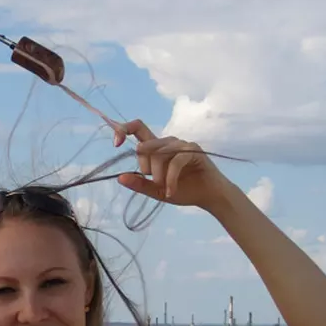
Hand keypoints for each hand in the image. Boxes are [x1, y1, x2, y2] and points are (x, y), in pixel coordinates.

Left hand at [113, 119, 230, 209]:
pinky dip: (170, 179)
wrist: (209, 197)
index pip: (137, 128)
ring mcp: (181, 144)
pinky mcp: (193, 150)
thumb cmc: (184, 190)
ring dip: (158, 175)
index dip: (123, 129)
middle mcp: (168, 142)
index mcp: (156, 148)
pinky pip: (175, 162)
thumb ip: (140, 184)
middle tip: (155, 181)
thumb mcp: (157, 190)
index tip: (115, 143)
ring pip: (158, 154)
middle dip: (145, 168)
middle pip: (143, 147)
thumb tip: (119, 178)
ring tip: (165, 188)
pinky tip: (171, 191)